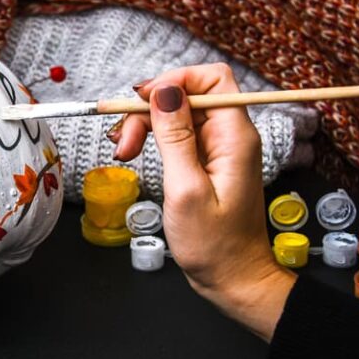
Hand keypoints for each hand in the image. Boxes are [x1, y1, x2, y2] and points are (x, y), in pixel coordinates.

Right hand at [112, 64, 295, 340]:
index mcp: (235, 136)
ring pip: (177, 113)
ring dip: (146, 125)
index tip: (141, 102)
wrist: (233, 279)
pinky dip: (153, 139)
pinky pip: (178, 134)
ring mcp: (218, 148)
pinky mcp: (206, 161)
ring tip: (123, 152)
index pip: (212, 78)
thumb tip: (165, 90)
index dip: (175, 80)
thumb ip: (175, 137)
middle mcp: (230, 135)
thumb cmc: (214, 244)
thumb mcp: (186, 189)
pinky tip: (135, 153)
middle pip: (188, 94)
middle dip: (150, 109)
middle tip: (123, 142)